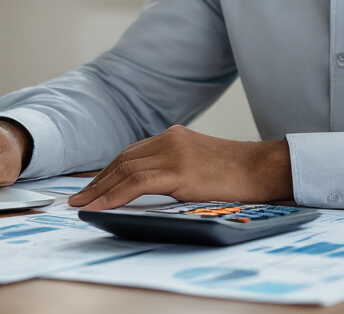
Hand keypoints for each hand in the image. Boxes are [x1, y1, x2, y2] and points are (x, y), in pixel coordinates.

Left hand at [68, 125, 290, 209]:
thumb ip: (175, 169)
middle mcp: (169, 139)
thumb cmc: (239, 175)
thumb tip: (149, 189)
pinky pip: (136, 183)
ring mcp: (173, 152)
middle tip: (78, 198)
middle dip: (97, 181)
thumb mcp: (200, 165)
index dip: (107, 172)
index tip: (91, 187)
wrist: (265, 169)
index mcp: (173, 136)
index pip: (130, 154)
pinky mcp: (179, 170)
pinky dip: (114, 195)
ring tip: (81, 205)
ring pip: (124, 170)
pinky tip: (100, 206)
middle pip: (122, 160)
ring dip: (99, 190)